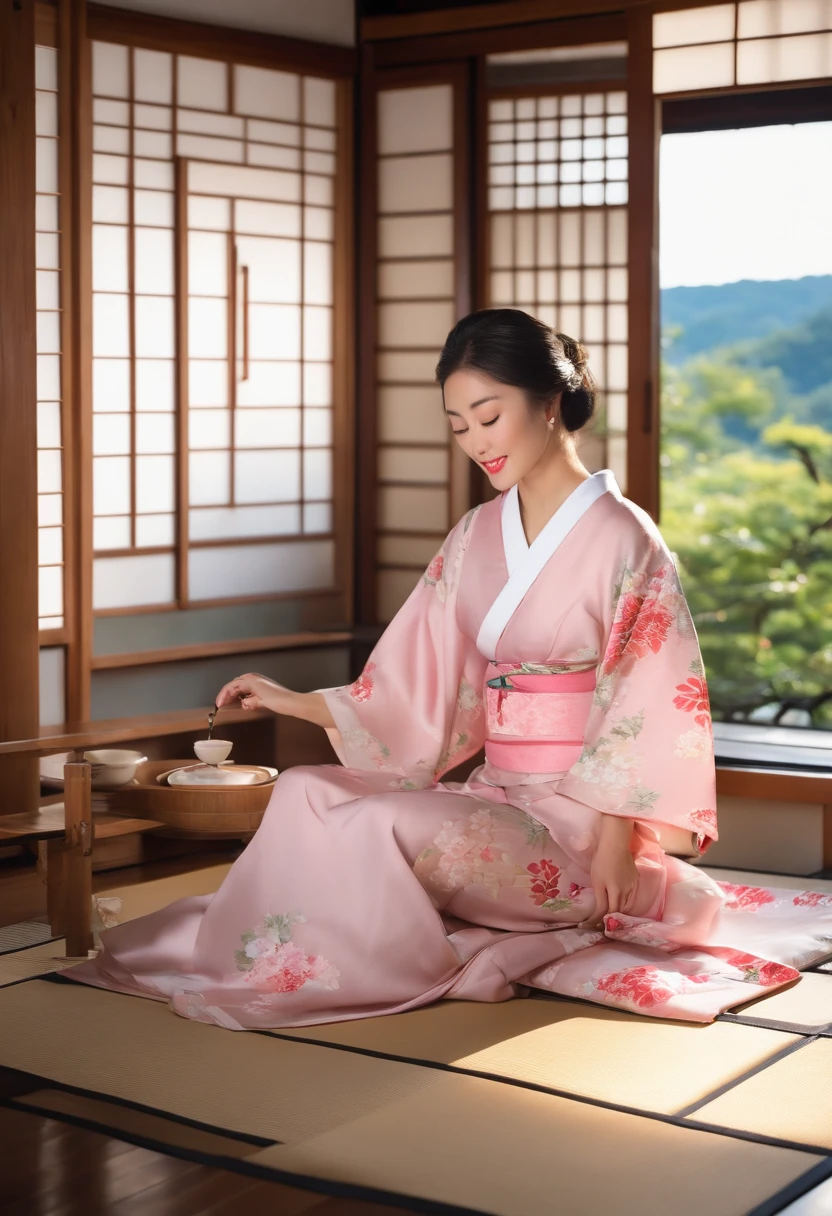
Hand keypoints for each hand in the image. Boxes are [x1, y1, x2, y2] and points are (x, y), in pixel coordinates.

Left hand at [214, 674, 334, 728]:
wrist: (289, 702)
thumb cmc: (280, 702)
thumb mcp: (262, 702)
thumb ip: (252, 701)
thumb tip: (244, 703)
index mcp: (256, 680)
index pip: (238, 686)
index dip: (229, 695)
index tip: (223, 703)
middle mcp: (253, 677)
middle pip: (233, 684)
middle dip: (225, 695)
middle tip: (219, 704)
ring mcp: (252, 679)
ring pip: (232, 685)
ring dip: (224, 695)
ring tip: (220, 704)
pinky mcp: (252, 682)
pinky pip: (234, 687)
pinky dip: (228, 694)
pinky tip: (225, 702)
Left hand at [579, 817, 638, 928]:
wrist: (616, 843)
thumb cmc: (602, 861)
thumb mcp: (598, 882)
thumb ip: (601, 900)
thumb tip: (600, 915)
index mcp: (616, 894)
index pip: (607, 913)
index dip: (597, 921)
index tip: (587, 926)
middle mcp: (627, 892)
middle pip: (618, 910)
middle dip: (608, 917)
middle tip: (597, 921)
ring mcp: (632, 885)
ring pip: (625, 903)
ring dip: (616, 908)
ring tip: (606, 910)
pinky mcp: (635, 878)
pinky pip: (629, 893)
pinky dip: (622, 898)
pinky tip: (616, 894)